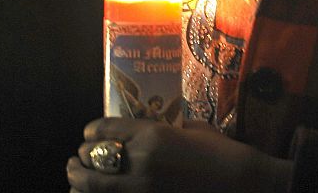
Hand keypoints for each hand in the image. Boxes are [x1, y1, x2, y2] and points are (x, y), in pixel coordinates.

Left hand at [66, 116, 291, 192]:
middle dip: (82, 159)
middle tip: (77, 159)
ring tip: (75, 180)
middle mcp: (140, 160)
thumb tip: (150, 131)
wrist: (242, 185)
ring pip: (95, 187)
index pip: (105, 130)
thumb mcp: (191, 131)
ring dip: (81, 182)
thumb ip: (165, 130)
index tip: (87, 135)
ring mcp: (141, 188)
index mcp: (151, 133)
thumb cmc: (222, 153)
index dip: (91, 132)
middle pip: (95, 158)